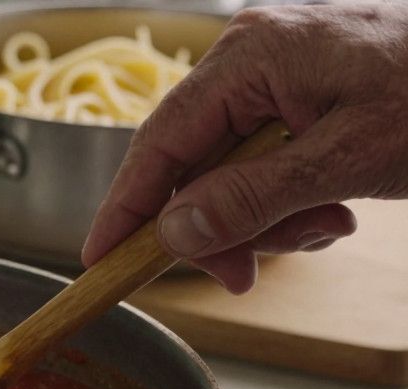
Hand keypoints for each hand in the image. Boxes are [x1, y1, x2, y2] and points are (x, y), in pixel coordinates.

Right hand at [82, 4, 407, 292]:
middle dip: (220, 226)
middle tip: (247, 274)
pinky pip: (266, 159)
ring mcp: (279, 73)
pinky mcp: (304, 92)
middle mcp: (253, 57)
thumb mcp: (347, 160)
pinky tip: (336, 206)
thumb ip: (252, 198)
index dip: (126, 207)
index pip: (158, 142)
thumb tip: (174, 233)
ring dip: (267, 218)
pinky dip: (291, 198)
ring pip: (230, 171)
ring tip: (327, 225)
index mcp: (250, 56)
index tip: (99, 259)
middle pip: (192, 163)